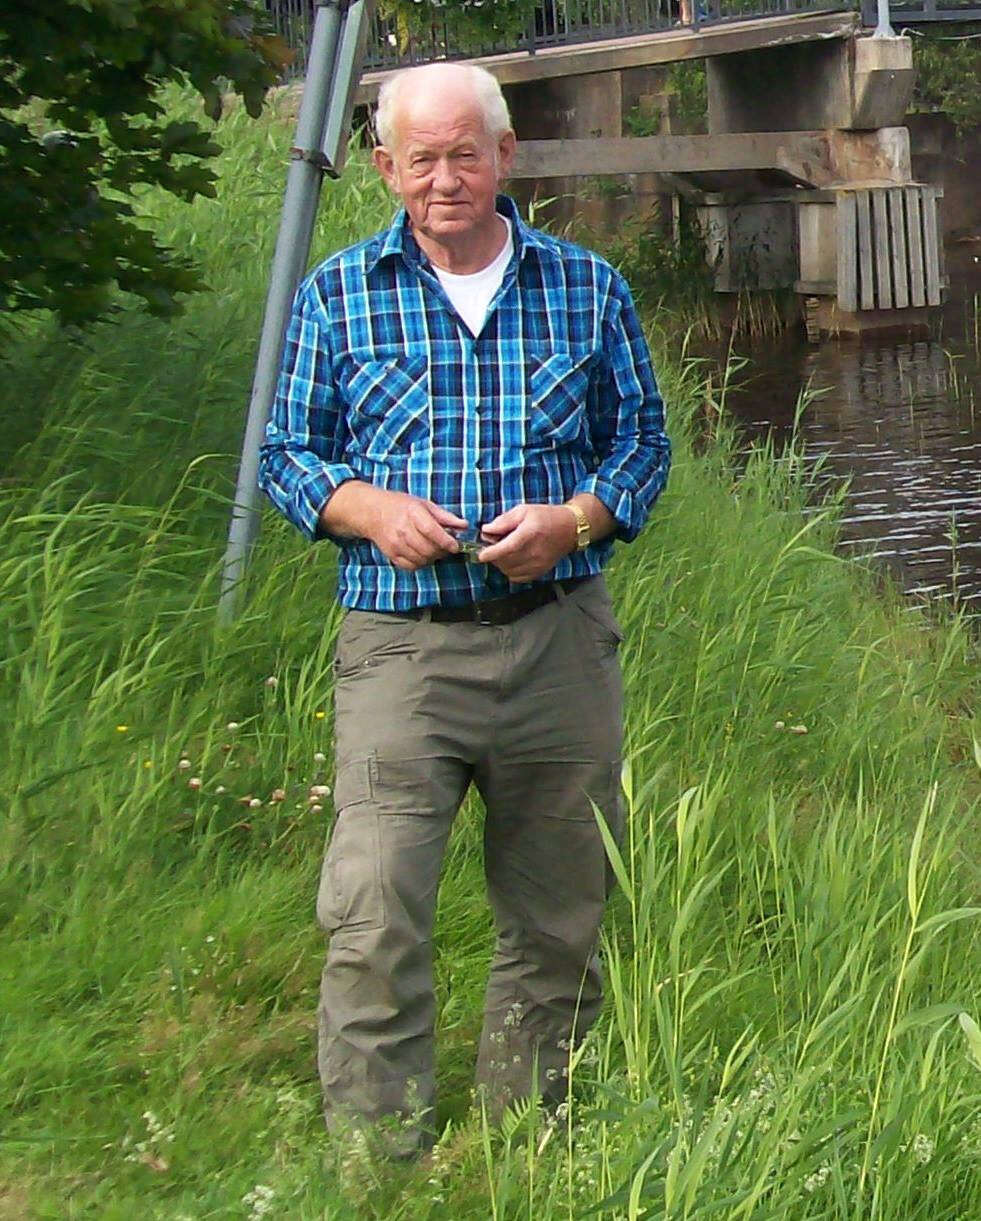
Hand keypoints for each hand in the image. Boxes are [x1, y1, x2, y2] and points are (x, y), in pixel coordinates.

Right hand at [321, 484, 466, 570]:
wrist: (373, 513)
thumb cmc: (401, 506)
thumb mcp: (424, 504)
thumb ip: (445, 516)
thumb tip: (464, 526)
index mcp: (412, 513)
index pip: (432, 531)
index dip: (447, 541)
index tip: (455, 546)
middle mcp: (403, 530)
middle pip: (428, 548)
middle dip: (442, 551)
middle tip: (447, 547)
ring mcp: (396, 544)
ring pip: (422, 559)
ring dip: (433, 557)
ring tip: (435, 549)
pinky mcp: (392, 555)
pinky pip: (412, 566)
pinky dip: (421, 563)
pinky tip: (423, 554)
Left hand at [477, 504, 576, 582]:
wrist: (570, 529)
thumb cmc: (546, 517)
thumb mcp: (523, 510)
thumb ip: (504, 520)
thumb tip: (486, 530)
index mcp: (530, 533)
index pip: (508, 548)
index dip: (492, 553)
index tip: (481, 555)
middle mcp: (535, 552)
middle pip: (505, 561)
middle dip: (494, 555)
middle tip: (494, 544)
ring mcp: (538, 564)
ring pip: (509, 571)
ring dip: (501, 563)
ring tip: (504, 551)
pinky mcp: (540, 572)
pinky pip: (518, 577)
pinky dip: (510, 571)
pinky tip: (512, 560)